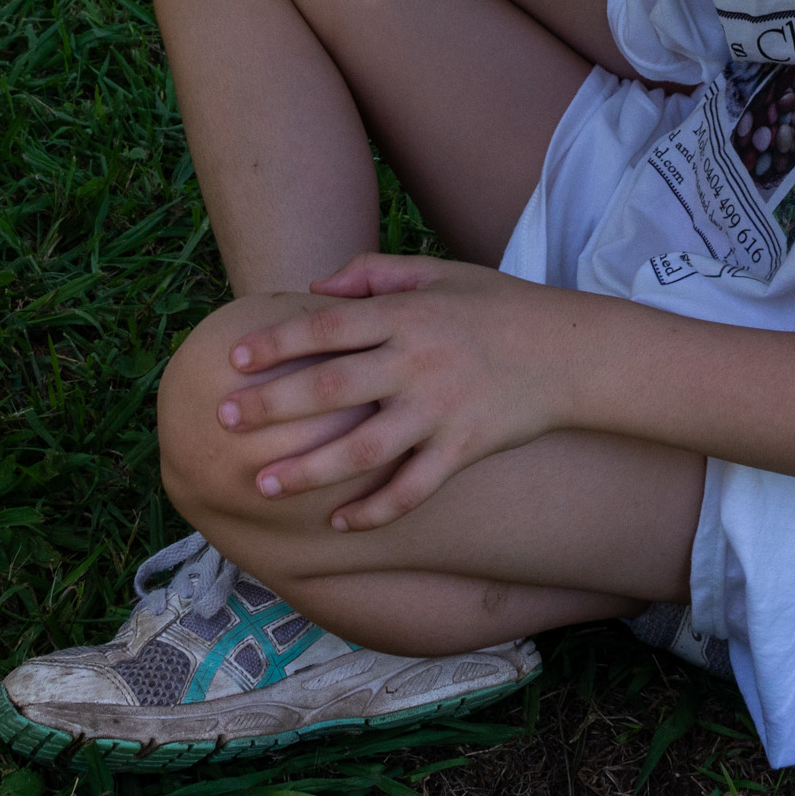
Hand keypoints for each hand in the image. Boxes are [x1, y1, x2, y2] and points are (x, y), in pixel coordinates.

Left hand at [214, 256, 602, 530]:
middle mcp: (417, 362)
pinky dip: (376, 508)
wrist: (570, 351)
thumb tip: (316, 287)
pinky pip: (413, 487)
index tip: (234, 359)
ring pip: (364, 447)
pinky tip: (339, 522)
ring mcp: (441, 409)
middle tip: (224, 419)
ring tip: (265, 484)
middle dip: (272, 406)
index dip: (277, 343)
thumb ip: (374, 273)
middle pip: (331, 387)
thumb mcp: (439, 273)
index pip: (326, 327)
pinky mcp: (464, 448)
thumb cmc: (499, 307)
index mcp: (406, 315)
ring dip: (309, 469)